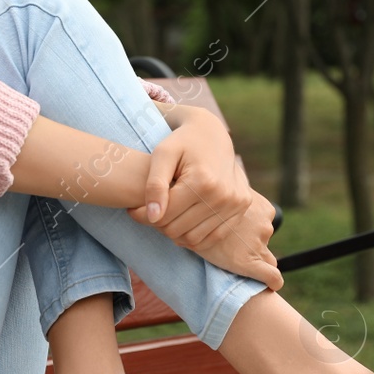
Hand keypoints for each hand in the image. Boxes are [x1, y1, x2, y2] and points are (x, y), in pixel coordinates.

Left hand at [127, 111, 282, 289]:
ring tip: (165, 215)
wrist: (213, 134)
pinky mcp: (241, 210)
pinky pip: (211, 239)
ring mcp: (235, 204)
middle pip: (177, 230)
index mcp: (203, 181)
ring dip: (174, 232)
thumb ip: (154, 184)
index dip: (143, 216)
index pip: (164, 216)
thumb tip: (152, 216)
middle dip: (157, 224)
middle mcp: (223, 195)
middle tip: (149, 211)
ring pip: (193, 239)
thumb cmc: (182, 142)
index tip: (133, 209)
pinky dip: (193, 236)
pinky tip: (182, 222)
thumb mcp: (162, 154)